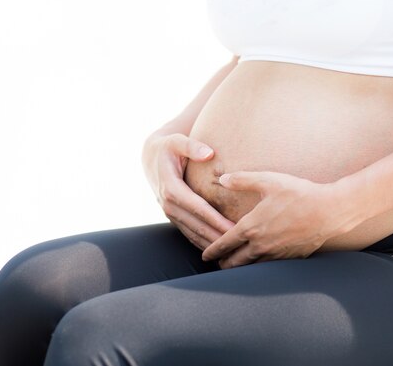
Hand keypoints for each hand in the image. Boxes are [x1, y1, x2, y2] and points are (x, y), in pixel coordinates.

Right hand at [142, 132, 234, 249]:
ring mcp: (170, 213)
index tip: (234, 228)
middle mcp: (169, 204)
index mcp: (171, 187)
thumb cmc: (168, 148)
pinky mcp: (173, 217)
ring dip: (211, 244)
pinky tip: (219, 250)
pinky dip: (203, 243)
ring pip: (193, 234)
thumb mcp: (177, 141)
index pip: (197, 207)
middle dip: (218, 237)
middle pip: (196, 226)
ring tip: (233, 252)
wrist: (151, 159)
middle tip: (241, 245)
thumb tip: (208, 153)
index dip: (216, 220)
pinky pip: (189, 234)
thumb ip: (192, 146)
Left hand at [201, 171, 362, 267]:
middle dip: (223, 264)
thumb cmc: (298, 193)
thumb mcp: (268, 180)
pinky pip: (268, 269)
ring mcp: (276, 255)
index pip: (223, 244)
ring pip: (251, 269)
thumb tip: (222, 178)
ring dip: (240, 269)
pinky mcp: (290, 259)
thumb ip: (242, 180)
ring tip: (234, 266)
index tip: (204, 255)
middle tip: (217, 263)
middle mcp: (260, 246)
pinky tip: (258, 264)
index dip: (211, 251)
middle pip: (234, 263)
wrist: (330, 210)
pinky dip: (259, 269)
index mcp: (250, 227)